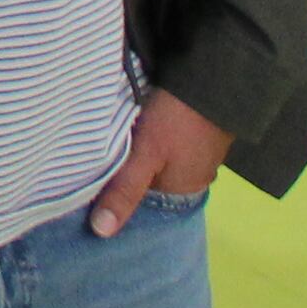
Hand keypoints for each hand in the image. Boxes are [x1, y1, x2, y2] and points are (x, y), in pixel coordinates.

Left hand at [88, 87, 231, 234]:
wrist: (217, 75)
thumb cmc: (179, 120)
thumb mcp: (146, 154)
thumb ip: (125, 190)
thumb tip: (102, 232)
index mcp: (183, 188)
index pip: (142, 198)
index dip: (117, 189)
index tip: (90, 179)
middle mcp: (195, 174)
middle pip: (150, 178)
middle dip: (127, 169)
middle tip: (94, 155)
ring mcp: (198, 150)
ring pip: (158, 157)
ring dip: (139, 149)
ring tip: (111, 137)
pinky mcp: (197, 126)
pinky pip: (168, 139)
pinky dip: (151, 134)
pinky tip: (135, 122)